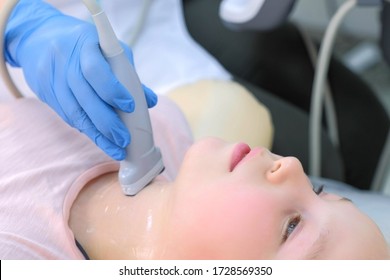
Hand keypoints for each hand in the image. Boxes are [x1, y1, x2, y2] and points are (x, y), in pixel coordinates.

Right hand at [5, 0, 157, 159]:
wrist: (40, 38)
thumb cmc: (86, 45)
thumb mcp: (108, 50)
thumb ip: (128, 74)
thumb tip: (150, 101)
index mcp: (85, 45)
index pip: (96, 71)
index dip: (112, 90)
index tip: (130, 107)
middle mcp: (64, 61)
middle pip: (85, 97)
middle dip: (107, 123)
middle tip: (124, 139)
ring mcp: (52, 78)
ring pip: (74, 112)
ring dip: (97, 134)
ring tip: (116, 149)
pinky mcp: (45, 93)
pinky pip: (67, 116)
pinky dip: (86, 130)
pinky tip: (101, 140)